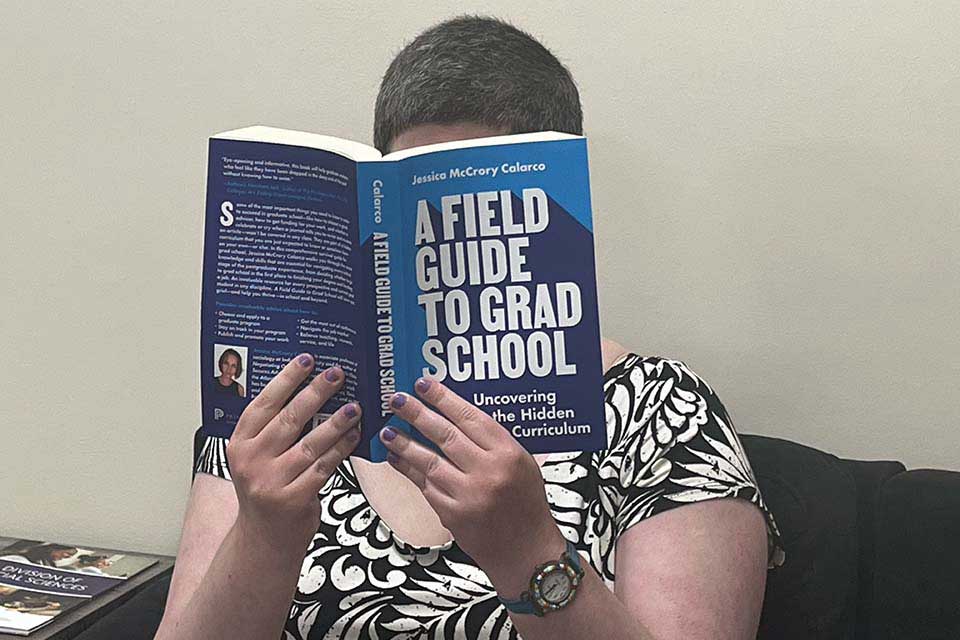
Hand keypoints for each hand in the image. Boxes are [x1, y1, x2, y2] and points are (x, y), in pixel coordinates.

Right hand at [226, 354, 361, 546]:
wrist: (264, 539)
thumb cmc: (267, 490)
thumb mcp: (258, 457)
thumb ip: (274, 429)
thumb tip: (312, 390)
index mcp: (239, 443)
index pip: (263, 403)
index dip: (286, 378)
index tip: (307, 359)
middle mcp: (251, 461)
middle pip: (288, 418)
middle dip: (316, 392)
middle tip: (337, 374)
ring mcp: (270, 482)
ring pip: (310, 443)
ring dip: (336, 422)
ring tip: (354, 405)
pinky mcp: (292, 499)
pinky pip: (324, 467)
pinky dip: (342, 449)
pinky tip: (355, 435)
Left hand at [380, 378, 565, 587]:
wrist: (526, 549)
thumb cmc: (525, 502)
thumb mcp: (521, 462)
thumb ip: (493, 441)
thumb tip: (455, 414)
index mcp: (508, 452)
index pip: (470, 417)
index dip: (444, 398)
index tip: (424, 384)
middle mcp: (488, 471)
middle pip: (445, 435)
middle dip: (417, 414)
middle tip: (397, 399)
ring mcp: (468, 495)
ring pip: (429, 461)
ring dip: (404, 443)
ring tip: (387, 430)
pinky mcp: (452, 514)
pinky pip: (425, 486)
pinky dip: (408, 470)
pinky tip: (396, 459)